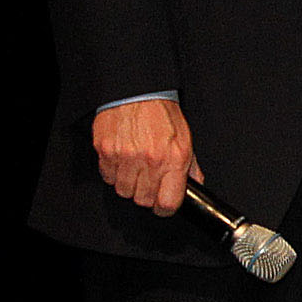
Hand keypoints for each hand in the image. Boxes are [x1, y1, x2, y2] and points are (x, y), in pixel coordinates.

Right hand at [93, 97, 199, 213]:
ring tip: (134, 167)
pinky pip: (107, 177)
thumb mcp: (185, 140)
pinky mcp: (106, 152)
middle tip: (148, 180)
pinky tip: (122, 159)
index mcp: (174, 160)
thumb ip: (190, 167)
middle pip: (143, 200)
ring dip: (129, 184)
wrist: (138, 92)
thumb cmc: (162, 114)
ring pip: (123, 191)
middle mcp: (150, 161)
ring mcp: (126, 157)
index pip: (168, 203)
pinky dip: (113, 173)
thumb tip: (195, 186)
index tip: (163, 205)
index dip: (165, 208)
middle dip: (146, 194)